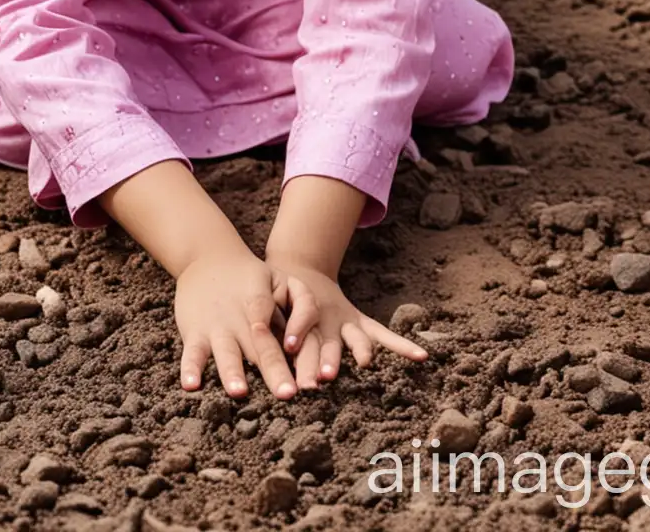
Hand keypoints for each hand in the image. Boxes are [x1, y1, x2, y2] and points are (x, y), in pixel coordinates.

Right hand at [173, 243, 297, 399]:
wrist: (207, 258)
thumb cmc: (254, 279)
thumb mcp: (283, 281)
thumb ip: (304, 307)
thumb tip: (302, 346)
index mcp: (265, 304)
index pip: (285, 324)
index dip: (293, 338)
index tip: (305, 366)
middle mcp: (241, 317)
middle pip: (261, 347)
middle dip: (274, 370)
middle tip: (287, 394)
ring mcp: (216, 325)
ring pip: (227, 352)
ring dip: (232, 372)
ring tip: (239, 391)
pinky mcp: (194, 332)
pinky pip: (191, 353)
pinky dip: (190, 368)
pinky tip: (191, 385)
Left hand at [265, 252, 426, 390]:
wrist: (293, 268)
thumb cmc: (272, 294)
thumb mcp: (260, 298)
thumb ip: (253, 317)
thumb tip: (227, 344)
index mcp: (295, 317)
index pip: (296, 331)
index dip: (295, 340)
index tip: (292, 355)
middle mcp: (322, 322)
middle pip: (322, 344)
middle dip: (320, 362)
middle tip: (317, 380)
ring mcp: (342, 322)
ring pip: (350, 341)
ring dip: (355, 354)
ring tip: (363, 364)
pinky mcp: (356, 322)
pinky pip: (381, 335)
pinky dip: (401, 346)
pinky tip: (422, 357)